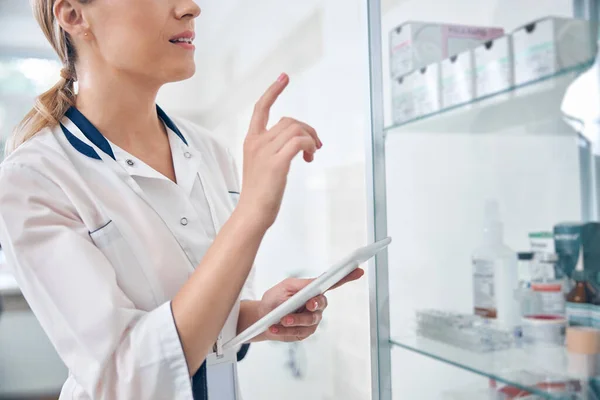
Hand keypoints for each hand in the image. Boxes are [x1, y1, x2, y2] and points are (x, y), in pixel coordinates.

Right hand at [237, 73, 321, 231]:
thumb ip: (274, 151)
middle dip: (307, 129)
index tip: (284, 77)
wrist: (252, 213)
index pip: (260, 108)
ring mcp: (266, 152)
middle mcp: (257, 142)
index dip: (273, 91)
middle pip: (288, 120)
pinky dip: (309, 145)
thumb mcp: (262, 166)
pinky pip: (299, 141)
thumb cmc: (259, 194)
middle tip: (316, 146)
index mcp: (251, 141)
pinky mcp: (277, 163)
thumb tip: (297, 144)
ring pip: (296, 129)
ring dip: (311, 138)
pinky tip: (310, 157)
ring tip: (312, 154)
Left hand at [257, 268, 363, 341]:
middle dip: (314, 305)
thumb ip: (301, 286)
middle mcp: (316, 305)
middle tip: (307, 304)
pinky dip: (285, 331)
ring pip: (310, 322)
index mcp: (313, 290)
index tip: (358, 271)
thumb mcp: (285, 287)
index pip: (334, 283)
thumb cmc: (274, 299)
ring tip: (281, 320)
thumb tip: (316, 284)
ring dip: (294, 321)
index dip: (347, 277)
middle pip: (322, 304)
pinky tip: (275, 328)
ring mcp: (312, 320)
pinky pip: (299, 333)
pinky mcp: (305, 333)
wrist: (262, 318)